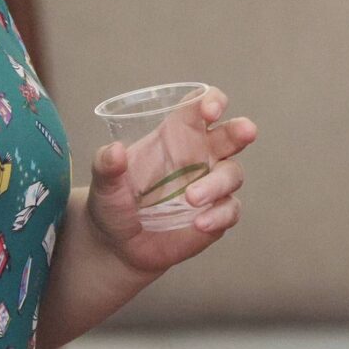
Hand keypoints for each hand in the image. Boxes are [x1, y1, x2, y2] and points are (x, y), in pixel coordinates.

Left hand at [86, 85, 257, 274]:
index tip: (210, 110)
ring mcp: (211, 185)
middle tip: (245, 131)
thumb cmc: (114, 204)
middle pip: (230, 134)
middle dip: (241, 129)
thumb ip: (106, 166)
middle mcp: (199, 156)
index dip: (210, 101)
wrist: (119, 246)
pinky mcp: (217, 214)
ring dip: (217, 184)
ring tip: (192, 199)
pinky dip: (220, 214)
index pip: (198, 108)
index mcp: (175, 136)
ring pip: (232, 173)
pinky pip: (231, 209)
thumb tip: (114, 151)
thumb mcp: (104, 185)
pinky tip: (200, 223)